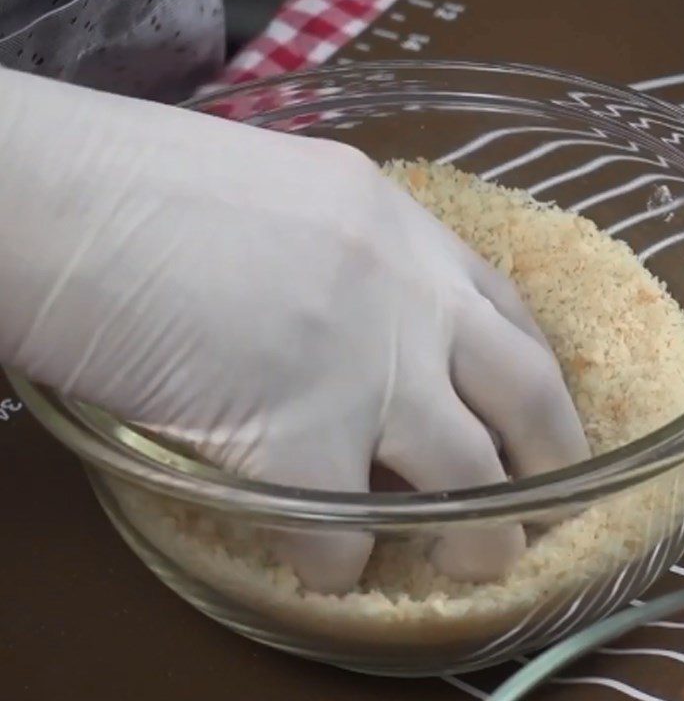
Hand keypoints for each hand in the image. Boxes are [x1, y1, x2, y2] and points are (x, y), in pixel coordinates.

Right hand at [0, 71, 589, 592]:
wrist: (69, 199)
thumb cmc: (153, 185)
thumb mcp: (294, 197)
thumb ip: (354, 258)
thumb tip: (373, 320)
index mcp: (404, 230)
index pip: (508, 310)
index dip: (533, 373)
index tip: (538, 417)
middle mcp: (407, 298)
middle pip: (526, 392)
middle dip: (553, 458)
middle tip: (551, 507)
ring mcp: (363, 370)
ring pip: (469, 481)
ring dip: (479, 536)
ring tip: (471, 560)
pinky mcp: (297, 440)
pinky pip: (341, 534)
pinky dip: (335, 558)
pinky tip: (316, 551)